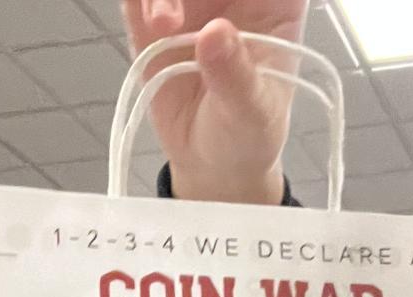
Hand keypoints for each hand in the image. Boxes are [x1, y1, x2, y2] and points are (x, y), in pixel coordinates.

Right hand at [121, 1, 309, 203]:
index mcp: (274, 2)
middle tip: (176, 14)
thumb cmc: (248, 135)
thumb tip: (215, 34)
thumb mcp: (252, 115)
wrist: (212, 164)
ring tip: (163, 26)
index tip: (220, 14)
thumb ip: (237, 78)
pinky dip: (137, 0)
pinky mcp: (151, 10)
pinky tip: (149, 25)